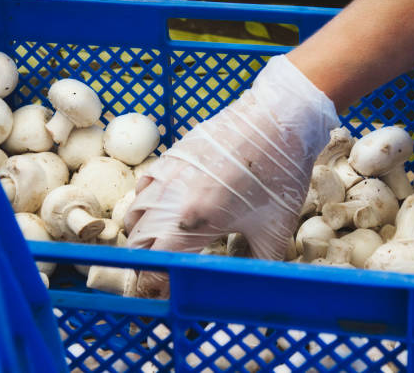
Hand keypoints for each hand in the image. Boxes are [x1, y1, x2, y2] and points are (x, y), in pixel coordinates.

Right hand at [124, 55, 338, 297]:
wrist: (279, 121)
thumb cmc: (279, 176)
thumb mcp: (275, 229)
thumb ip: (260, 264)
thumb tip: (254, 285)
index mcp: (193, 221)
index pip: (156, 264)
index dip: (156, 284)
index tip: (165, 293)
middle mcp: (170, 197)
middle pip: (138, 240)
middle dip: (146, 261)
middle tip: (162, 270)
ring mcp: (167, 172)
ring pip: (135, 211)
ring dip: (141, 233)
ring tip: (161, 241)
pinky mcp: (172, 154)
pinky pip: (144, 184)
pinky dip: (146, 202)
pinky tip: (165, 206)